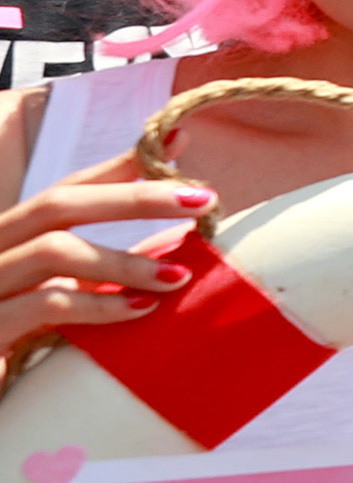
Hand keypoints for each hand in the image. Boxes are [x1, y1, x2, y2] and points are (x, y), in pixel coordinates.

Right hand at [0, 171, 218, 343]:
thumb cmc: (17, 340)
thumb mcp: (63, 297)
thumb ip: (107, 270)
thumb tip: (179, 245)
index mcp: (9, 238)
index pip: (66, 189)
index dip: (121, 166)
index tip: (179, 142)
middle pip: (59, 204)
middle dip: (135, 198)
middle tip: (202, 199)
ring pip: (54, 251)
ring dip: (124, 260)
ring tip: (179, 276)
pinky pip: (46, 304)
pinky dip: (98, 304)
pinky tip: (139, 310)